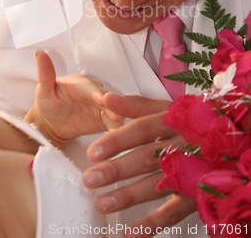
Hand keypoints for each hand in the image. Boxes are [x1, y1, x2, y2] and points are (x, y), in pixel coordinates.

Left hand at [24, 51, 122, 147]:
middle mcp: (94, 94)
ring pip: (114, 112)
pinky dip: (117, 130)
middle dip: (114, 107)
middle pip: (108, 100)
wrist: (52, 121)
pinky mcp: (105, 121)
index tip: (102, 99)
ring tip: (121, 127)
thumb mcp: (43, 90)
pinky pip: (113, 125)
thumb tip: (41, 55)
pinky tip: (120, 137)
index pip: (92, 88)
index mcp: (81, 84)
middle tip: (118, 116)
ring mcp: (101, 108)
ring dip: (119, 119)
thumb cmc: (48, 102)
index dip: (98, 93)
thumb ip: (45, 74)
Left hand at [83, 93, 194, 234]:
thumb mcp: (165, 108)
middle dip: (116, 170)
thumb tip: (105, 98)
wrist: (232, 135)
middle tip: (91, 179)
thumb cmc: (192, 120)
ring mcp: (190, 171)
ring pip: (158, 185)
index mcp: (171, 122)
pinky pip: (174, 212)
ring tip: (103, 203)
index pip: (141, 130)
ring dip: (129, 196)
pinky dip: (152, 224)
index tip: (93, 152)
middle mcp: (180, 146)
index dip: (116, 141)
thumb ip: (134, 105)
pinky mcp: (195, 194)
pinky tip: (132, 232)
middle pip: (146, 158)